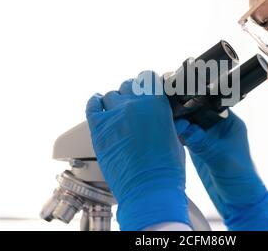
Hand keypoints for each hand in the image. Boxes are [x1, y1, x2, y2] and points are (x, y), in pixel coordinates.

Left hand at [86, 71, 189, 230]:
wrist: (148, 190)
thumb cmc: (166, 169)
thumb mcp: (175, 137)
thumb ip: (167, 120)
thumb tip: (164, 116)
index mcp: (156, 103)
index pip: (149, 77)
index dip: (149, 84)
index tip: (148, 89)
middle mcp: (134, 104)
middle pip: (129, 85)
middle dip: (133, 93)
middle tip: (135, 105)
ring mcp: (114, 115)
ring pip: (111, 95)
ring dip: (116, 101)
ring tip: (119, 112)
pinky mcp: (98, 129)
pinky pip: (92, 105)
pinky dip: (95, 103)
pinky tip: (99, 105)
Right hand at [175, 110, 267, 230]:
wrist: (238, 203)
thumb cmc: (241, 180)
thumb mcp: (222, 159)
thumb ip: (203, 143)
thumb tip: (183, 127)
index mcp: (229, 122)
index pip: (210, 103)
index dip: (195, 98)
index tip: (179, 96)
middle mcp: (217, 127)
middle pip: (196, 111)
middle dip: (183, 109)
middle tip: (165, 107)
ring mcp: (206, 137)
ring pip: (189, 123)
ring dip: (178, 122)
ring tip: (163, 118)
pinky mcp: (197, 149)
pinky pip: (184, 136)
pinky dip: (175, 134)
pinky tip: (166, 133)